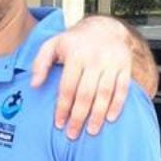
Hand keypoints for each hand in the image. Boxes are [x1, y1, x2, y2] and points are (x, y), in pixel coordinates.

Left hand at [30, 16, 135, 139]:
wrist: (104, 26)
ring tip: (91, 131)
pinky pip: (122, 88)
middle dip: (79, 116)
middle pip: (86, 93)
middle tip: (72, 134)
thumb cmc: (74, 41)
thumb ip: (40, 63)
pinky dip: (117, 104)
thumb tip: (34, 84)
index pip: (68, 87)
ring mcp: (112, 62)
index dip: (63, 107)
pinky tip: (110, 118)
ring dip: (98, 115)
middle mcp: (95, 58)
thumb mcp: (52, 45)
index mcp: (76, 54)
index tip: (59, 123)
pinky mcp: (125, 66)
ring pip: (105, 93)